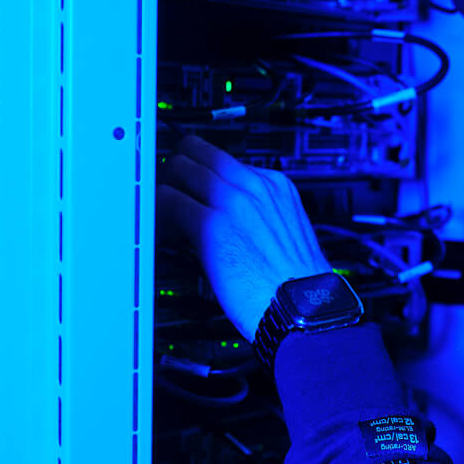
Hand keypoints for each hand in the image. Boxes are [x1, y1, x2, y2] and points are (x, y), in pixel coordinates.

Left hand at [157, 135, 333, 340]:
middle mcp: (254, 187)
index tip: (192, 182)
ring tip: (162, 209)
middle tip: (168, 188)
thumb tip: (229, 216)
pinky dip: (159, 210)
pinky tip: (162, 227)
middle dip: (178, 169)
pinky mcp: (212, 225)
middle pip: (200, 154)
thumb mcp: (286, 232)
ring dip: (165, 186)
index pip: (225, 160)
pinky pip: (170, 200)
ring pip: (182, 169)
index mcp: (275, 186)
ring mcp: (233, 202)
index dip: (203, 170)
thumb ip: (259, 214)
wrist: (303, 309)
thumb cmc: (296, 284)